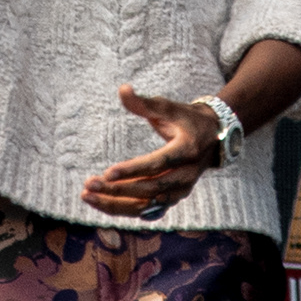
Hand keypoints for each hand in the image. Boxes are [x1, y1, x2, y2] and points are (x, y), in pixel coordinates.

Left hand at [76, 84, 225, 219]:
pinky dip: (124, 209)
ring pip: (146, 205)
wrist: (211, 138)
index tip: (108, 173)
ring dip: (116, 204)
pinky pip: (147, 211)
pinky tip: (101, 204)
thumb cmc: (185, 118)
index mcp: (186, 150)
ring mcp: (180, 191)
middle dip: (118, 189)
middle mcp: (186, 175)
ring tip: (88, 196)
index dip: (133, 170)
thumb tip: (122, 89)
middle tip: (89, 185)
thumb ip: (144, 102)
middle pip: (149, 188)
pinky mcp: (173, 199)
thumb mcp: (169, 107)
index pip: (157, 164)